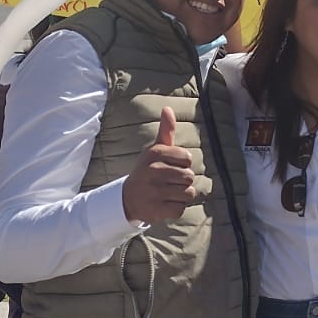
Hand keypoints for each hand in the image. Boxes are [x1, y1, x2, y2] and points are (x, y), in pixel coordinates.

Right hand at [121, 108, 195, 224]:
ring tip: (167, 193)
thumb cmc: (147, 171)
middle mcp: (154, 171)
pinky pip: (181, 209)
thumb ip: (165, 131)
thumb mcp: (155, 150)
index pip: (188, 158)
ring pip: (188, 193)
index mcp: (155, 153)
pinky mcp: (156, 210)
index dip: (183, 164)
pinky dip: (176, 208)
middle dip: (183, 181)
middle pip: (189, 176)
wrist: (127, 198)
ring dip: (181, 195)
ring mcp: (154, 191)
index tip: (170, 166)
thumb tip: (167, 108)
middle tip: (169, 182)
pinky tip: (164, 204)